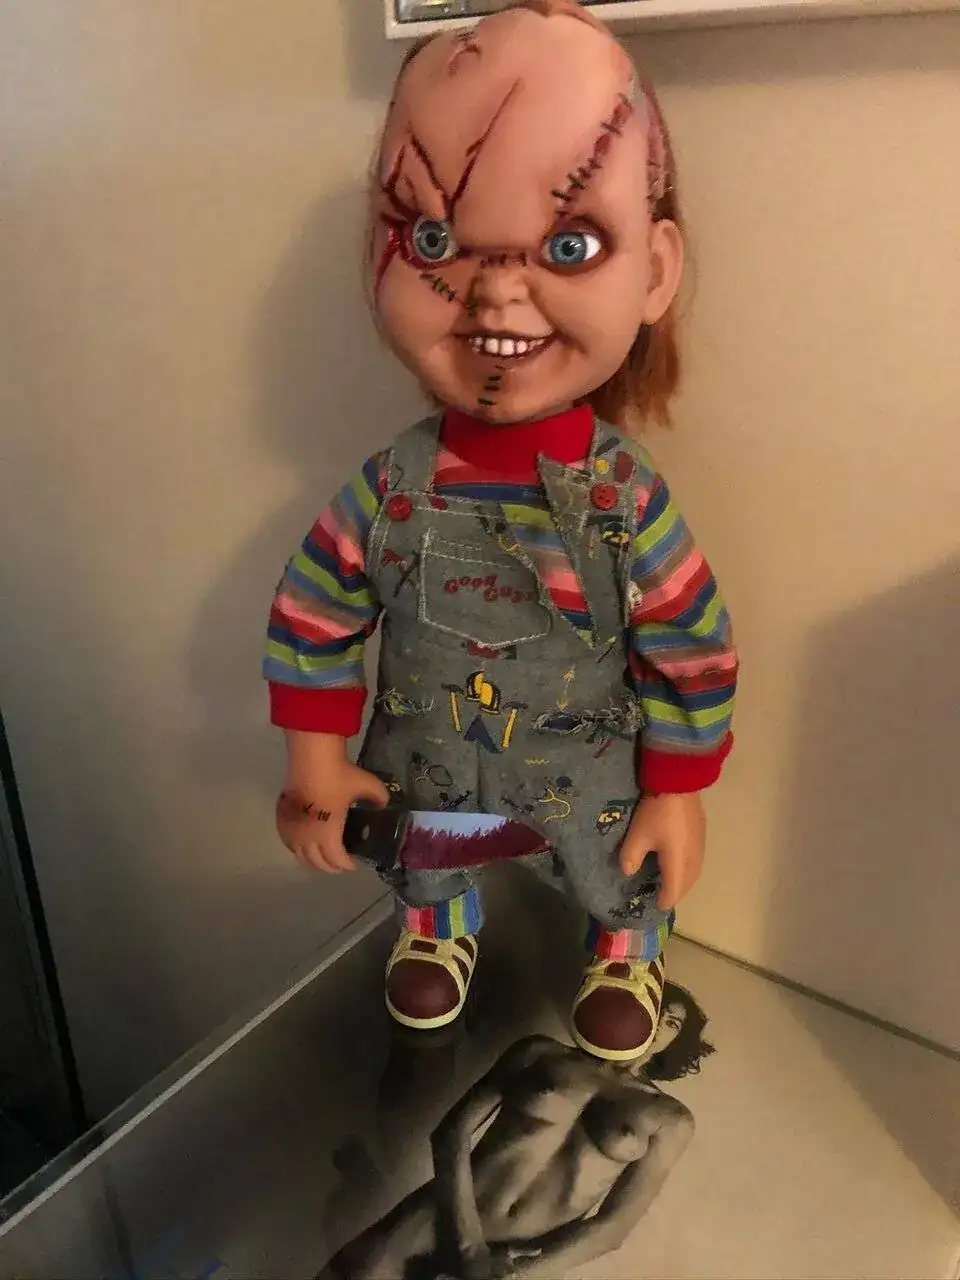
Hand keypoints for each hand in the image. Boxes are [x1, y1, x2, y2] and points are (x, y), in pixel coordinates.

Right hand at [276, 730, 387, 873]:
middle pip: (316, 862)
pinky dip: (296, 848)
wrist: (312, 758)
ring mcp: (292, 829)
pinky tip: (302, 843)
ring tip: (320, 857)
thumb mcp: (368, 785)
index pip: (336, 859)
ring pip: (299, 855)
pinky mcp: (283, 818)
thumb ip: (379, 798)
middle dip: (329, 867)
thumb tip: (384, 804)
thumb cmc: (340, 775)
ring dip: (311, 860)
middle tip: (338, 865)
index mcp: (328, 835)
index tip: (352, 865)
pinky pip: (287, 841)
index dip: (345, 865)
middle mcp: (308, 837)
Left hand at [619, 793, 705, 910]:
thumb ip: (631, 858)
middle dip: (674, 894)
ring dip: (682, 883)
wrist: (679, 783)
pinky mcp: (702, 836)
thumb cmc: (657, 813)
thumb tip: (628, 873)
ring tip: (668, 882)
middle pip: (686, 887)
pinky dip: (687, 870)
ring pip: (694, 875)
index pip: (673, 893)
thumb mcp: (638, 835)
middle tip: (659, 896)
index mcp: (678, 865)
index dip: (662, 902)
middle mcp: (694, 861)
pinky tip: (677, 862)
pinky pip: (696, 863)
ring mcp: (701, 848)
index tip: (652, 906)